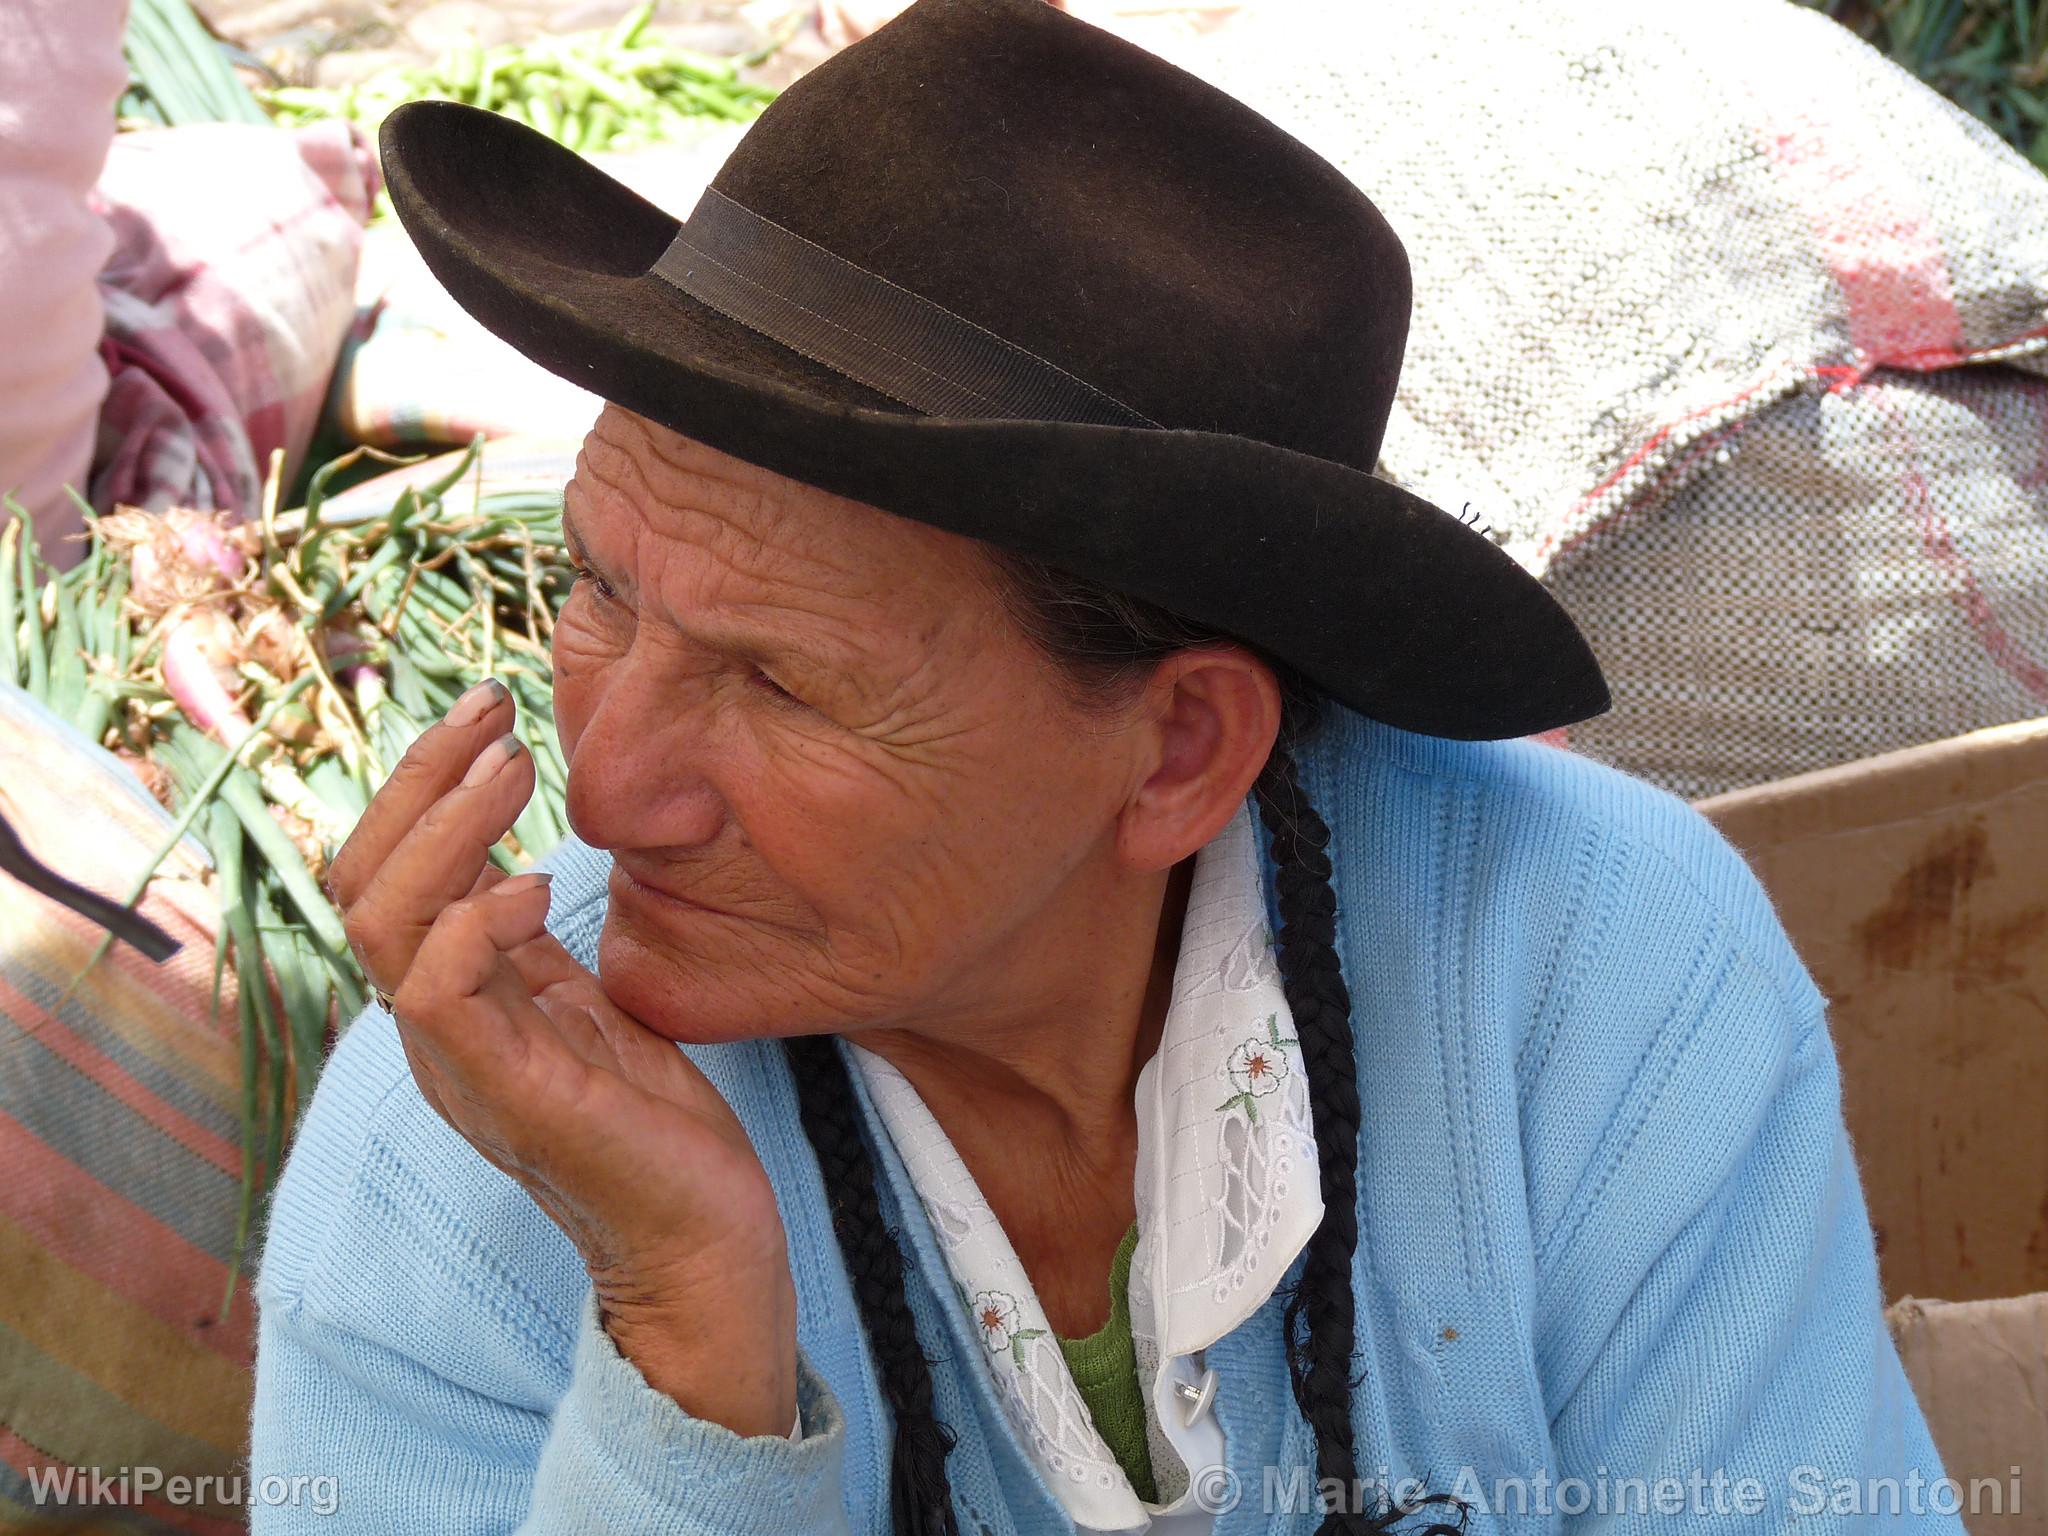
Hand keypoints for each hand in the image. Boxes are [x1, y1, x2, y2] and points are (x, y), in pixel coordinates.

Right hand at [323, 678, 797, 1435]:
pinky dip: (475, 922)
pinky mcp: (507, 1095)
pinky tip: (541, 885)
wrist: (702, 1241)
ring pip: (384, 923)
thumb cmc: (655, 1125)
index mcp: (449, 1004)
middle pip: (358, 882)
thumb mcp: (584, 1007)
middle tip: (494, 713)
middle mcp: (434, 1032)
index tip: (490, 713)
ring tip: (516, 771)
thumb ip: (531, 945)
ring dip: (447, 828)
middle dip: (417, 781)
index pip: (381, 875)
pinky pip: (439, 996)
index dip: (417, 785)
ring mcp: (460, 1065)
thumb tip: (513, 856)